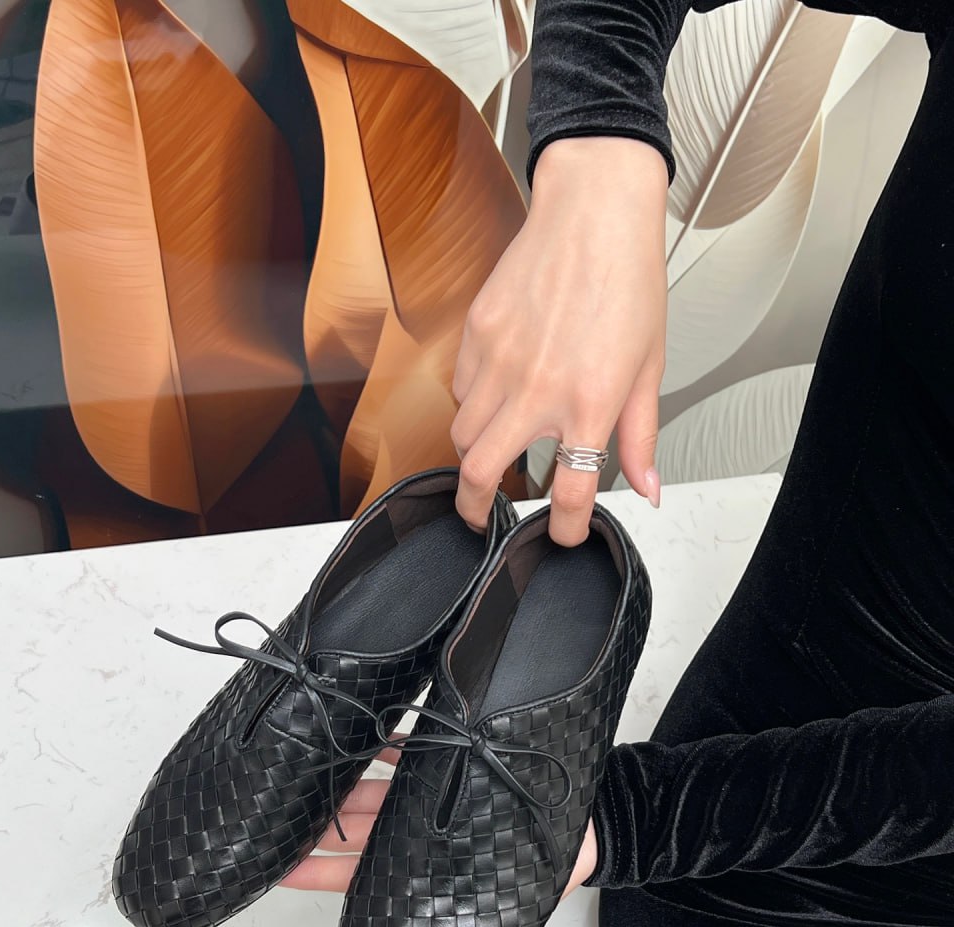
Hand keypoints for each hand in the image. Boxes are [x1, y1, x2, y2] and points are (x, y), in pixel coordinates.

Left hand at [278, 754, 598, 900]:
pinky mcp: (446, 759)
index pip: (350, 872)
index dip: (312, 870)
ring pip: (369, 787)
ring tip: (301, 770)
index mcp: (415, 869)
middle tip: (270, 813)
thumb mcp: (499, 901)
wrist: (589, 829)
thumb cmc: (542, 869)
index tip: (273, 868)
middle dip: (313, 820)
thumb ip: (459, 906)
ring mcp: (424, 794)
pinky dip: (383, 744)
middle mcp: (411, 830)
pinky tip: (360, 733)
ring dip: (339, 781)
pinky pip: (406, 751)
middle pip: (350, 825)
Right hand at [451, 135, 668, 546]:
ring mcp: (499, 360)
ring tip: (491, 452)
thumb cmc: (628, 281)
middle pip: (481, 472)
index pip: (568, 491)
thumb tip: (647, 487)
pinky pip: (459, 388)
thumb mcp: (647, 368)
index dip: (563, 527)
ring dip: (474, 453)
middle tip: (482, 517)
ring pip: (462, 433)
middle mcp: (537, 388)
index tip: (562, 533)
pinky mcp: (476, 334)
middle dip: (476, 508)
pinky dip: (472, 402)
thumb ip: (639, 436)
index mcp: (589, 402)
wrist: (594, 212)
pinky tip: (496, 391)